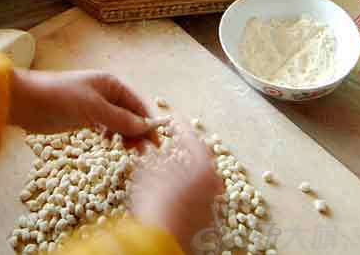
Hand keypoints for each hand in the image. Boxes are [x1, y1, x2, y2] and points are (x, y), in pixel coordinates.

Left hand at [8, 69, 163, 137]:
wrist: (27, 101)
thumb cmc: (60, 98)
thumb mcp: (93, 108)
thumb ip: (120, 119)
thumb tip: (145, 127)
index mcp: (111, 84)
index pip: (138, 104)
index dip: (149, 123)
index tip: (157, 144)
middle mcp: (105, 92)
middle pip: (130, 113)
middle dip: (138, 131)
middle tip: (144, 153)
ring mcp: (94, 105)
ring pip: (118, 121)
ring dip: (126, 135)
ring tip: (129, 151)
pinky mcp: (83, 117)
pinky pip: (105, 126)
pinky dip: (111, 135)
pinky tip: (110, 143)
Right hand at [130, 121, 221, 253]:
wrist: (162, 241)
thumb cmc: (156, 203)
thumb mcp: (147, 173)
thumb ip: (149, 156)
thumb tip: (146, 146)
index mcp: (203, 166)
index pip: (192, 139)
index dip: (180, 127)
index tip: (172, 119)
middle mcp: (212, 182)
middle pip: (201, 157)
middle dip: (187, 146)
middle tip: (176, 138)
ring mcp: (211, 201)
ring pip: (200, 175)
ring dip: (187, 165)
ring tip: (172, 159)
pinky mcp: (205, 217)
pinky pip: (198, 191)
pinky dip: (187, 182)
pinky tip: (174, 182)